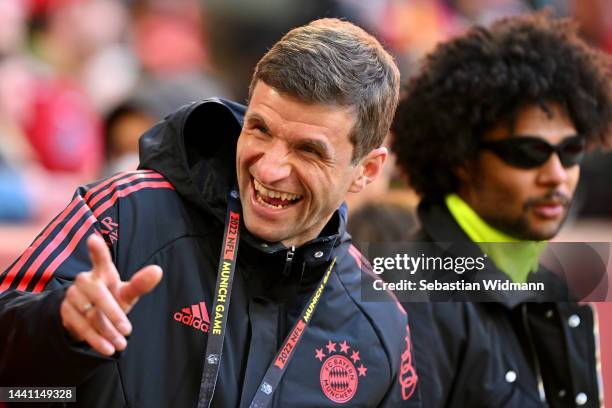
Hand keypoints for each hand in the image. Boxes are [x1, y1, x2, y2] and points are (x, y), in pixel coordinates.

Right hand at [60, 234, 162, 355]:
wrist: (89, 319)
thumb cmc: (112, 299)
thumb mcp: (128, 293)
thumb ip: (141, 283)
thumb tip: (158, 270)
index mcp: (103, 272)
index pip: (100, 259)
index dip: (97, 250)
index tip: (93, 238)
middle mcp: (85, 281)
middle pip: (96, 293)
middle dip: (112, 312)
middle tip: (128, 329)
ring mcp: (73, 296)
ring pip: (89, 314)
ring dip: (106, 331)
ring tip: (122, 345)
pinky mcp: (65, 312)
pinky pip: (80, 327)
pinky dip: (96, 339)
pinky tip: (108, 349)